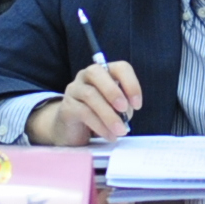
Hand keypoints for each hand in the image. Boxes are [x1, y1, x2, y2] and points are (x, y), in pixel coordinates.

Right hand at [26, 61, 141, 145]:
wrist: (73, 131)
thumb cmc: (99, 115)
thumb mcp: (116, 110)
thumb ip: (123, 107)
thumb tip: (126, 112)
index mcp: (104, 73)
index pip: (120, 68)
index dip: (131, 83)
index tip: (137, 104)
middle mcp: (86, 76)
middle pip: (96, 72)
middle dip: (113, 91)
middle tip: (124, 109)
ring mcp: (74, 89)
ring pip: (90, 95)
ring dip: (109, 114)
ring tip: (120, 130)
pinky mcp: (67, 107)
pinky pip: (83, 112)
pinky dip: (100, 125)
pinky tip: (109, 135)